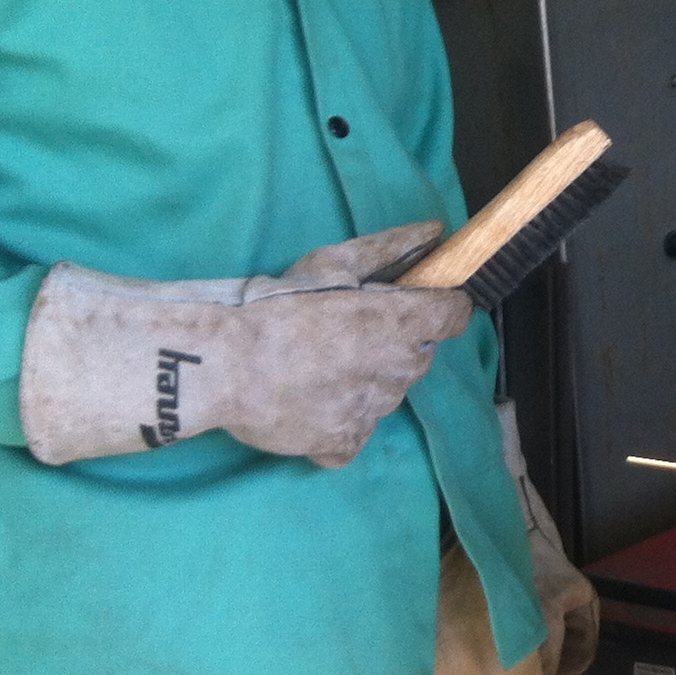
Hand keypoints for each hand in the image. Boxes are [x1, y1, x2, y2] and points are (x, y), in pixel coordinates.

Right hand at [21, 222, 475, 467]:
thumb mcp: (332, 263)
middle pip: (418, 355)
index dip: (438, 307)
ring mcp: (372, 412)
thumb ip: (391, 247)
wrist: (219, 365)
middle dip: (394, 343)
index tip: (415, 305)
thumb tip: (436, 231)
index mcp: (400, 323)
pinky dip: (340, 419)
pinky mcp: (343, 443)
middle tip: (346, 333)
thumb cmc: (275, 306)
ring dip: (366, 379)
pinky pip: (356, 430)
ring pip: (387, 393)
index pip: (455, 315)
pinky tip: (311, 401)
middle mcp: (397, 371)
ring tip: (318, 366)